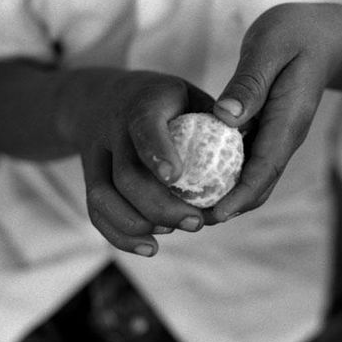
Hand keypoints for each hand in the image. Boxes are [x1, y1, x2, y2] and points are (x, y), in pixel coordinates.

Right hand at [61, 70, 214, 255]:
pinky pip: (96, 211)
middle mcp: (113, 128)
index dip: (156, 151)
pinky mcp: (88, 176)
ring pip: (103, 196)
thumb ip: (215, 119)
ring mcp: (95, 154)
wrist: (102, 98)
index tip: (175, 177)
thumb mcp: (189, 95)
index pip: (144, 125)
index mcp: (144, 102)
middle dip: (160, 205)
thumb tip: (253, 151)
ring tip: (171, 232)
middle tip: (195, 222)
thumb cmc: (164, 101)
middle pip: (126, 174)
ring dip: (137, 223)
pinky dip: (119, 234)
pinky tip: (149, 247)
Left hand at [209, 3, 341, 222]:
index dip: (240, 196)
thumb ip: (249, 83)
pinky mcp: (269, 131)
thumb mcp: (270, 47)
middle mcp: (285, 136)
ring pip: (255, 178)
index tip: (215, 214)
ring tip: (190, 205)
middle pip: (260, 184)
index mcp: (287, 120)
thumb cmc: (298, 35)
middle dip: (230, 206)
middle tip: (191, 218)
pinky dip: (227, 174)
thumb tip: (224, 118)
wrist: (326, 38)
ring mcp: (278, 136)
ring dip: (227, 195)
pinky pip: (249, 161)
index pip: (265, 169)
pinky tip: (201, 175)